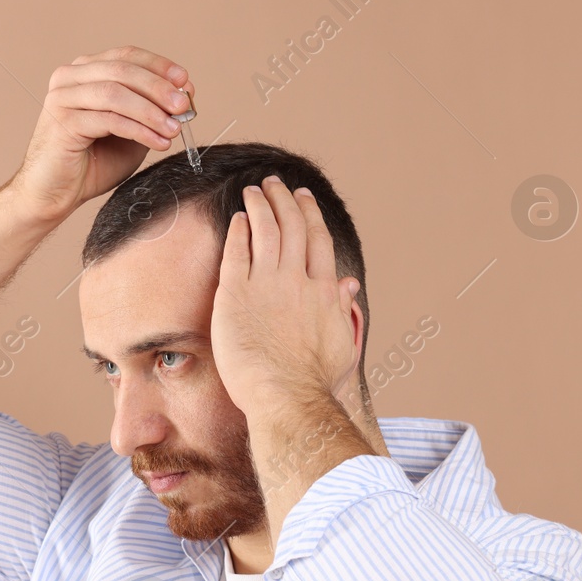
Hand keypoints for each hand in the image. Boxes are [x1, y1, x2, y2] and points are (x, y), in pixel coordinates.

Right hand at [7, 45, 192, 224]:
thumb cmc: (90, 165)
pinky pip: (109, 119)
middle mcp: (69, 78)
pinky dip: (139, 130)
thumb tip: (183, 97)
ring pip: (116, 92)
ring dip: (151, 110)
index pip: (126, 56)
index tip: (186, 83)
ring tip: (174, 128)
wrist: (54, 195)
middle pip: (122, 69)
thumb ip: (149, 111)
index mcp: (84, 72)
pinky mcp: (62, 121)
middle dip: (158, 87)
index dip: (159, 66)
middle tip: (183, 106)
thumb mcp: (129, 131)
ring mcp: (62, 97)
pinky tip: (158, 142)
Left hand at [210, 177, 362, 419]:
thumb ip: (343, 310)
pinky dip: (238, 232)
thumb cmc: (314, 380)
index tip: (303, 198)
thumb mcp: (342, 344)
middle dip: (283, 199)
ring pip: (264, 231)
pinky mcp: (234, 295)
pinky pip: (236, 253)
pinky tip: (237, 219)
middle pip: (291, 227)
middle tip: (275, 183)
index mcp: (323, 290)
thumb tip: (347, 285)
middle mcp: (296, 280)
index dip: (309, 214)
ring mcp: (265, 285)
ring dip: (260, 206)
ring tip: (253, 190)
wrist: (286, 397)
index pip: (317, 240)